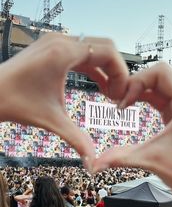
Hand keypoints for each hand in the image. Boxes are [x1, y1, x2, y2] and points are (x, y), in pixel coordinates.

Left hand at [0, 33, 128, 166]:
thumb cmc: (14, 102)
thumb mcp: (53, 121)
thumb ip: (78, 141)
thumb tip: (92, 164)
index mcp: (63, 54)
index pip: (108, 52)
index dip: (121, 73)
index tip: (120, 95)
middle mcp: (61, 42)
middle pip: (105, 47)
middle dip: (117, 70)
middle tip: (116, 94)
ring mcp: (56, 43)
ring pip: (94, 49)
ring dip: (106, 69)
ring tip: (109, 93)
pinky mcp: (52, 49)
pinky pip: (82, 54)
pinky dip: (94, 68)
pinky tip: (98, 85)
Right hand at [93, 63, 171, 193]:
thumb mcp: (148, 159)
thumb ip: (118, 158)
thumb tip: (94, 163)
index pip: (162, 71)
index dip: (138, 80)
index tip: (125, 98)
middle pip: (160, 76)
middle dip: (136, 84)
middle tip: (120, 99)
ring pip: (160, 86)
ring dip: (140, 91)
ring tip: (124, 103)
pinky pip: (162, 97)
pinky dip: (146, 98)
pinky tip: (134, 106)